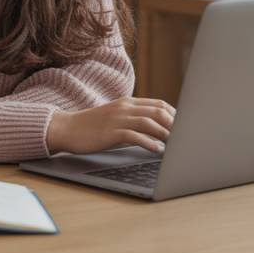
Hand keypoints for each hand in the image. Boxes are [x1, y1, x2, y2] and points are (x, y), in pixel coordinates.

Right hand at [46, 97, 176, 154]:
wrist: (67, 128)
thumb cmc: (92, 126)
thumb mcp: (114, 117)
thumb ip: (132, 119)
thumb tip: (154, 130)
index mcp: (127, 102)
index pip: (158, 104)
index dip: (175, 114)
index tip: (185, 126)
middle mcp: (125, 107)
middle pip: (157, 111)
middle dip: (175, 123)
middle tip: (186, 136)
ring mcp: (118, 118)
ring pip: (149, 122)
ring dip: (165, 133)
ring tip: (176, 144)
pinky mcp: (111, 132)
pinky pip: (135, 135)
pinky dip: (149, 142)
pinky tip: (158, 149)